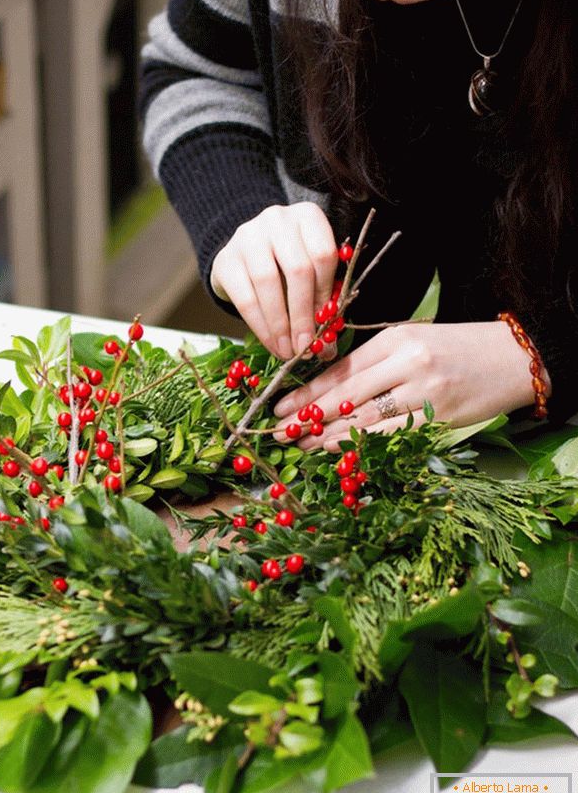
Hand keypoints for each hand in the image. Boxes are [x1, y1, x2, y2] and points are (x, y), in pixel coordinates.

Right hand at [210, 203, 337, 359]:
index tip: (326, 325)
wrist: (245, 254)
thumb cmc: (287, 265)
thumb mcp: (310, 271)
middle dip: (303, 315)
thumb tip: (328, 347)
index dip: (326, 294)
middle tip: (306, 347)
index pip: (323, 255)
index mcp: (307, 216)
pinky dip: (261, 326)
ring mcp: (248, 236)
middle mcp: (277, 219)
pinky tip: (271, 343)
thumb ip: (323, 298)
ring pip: (268, 284)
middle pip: (297, 270)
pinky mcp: (225, 259)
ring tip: (288, 351)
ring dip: (280, 325)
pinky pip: (245, 298)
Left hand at [273, 320, 548, 451]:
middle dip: (308, 418)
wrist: (514, 358)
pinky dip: (365, 446)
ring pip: (367, 420)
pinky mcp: (442, 419)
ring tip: (302, 448)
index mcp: (396, 339)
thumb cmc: (456, 347)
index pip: (341, 369)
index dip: (307, 392)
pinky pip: (394, 436)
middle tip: (279, 433)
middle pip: (346, 396)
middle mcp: (408, 363)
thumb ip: (374, 360)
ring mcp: (426, 393)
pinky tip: (342, 453)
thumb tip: (325, 388)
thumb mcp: (412, 339)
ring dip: (330, 439)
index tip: (279, 407)